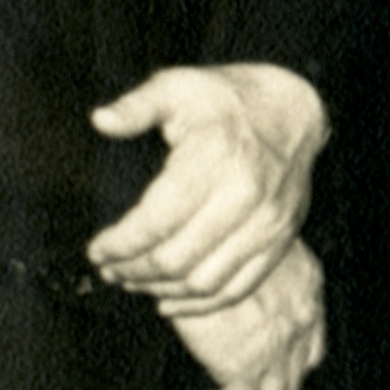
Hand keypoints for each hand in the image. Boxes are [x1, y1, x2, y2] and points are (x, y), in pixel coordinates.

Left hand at [88, 62, 329, 305]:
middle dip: (133, 271)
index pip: (157, 222)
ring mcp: (267, 224)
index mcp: (215, 160)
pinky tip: (168, 299)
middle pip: (176, 259)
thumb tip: (100, 120)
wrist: (292, 112)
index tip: (97, 249)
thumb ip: (136, 105)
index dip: (119, 244)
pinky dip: (199, 304)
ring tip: (133, 282)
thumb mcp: (177, 86)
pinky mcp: (280, 241)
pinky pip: (238, 288)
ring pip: (205, 282)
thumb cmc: (224, 100)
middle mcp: (245, 198)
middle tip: (109, 269)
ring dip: (160, 290)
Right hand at [170, 241, 325, 389]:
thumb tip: (225, 296)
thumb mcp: (241, 244)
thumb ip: (247, 271)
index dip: (282, 372)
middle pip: (292, 381)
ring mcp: (280, 343)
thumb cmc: (209, 228)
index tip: (247, 380)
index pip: (311, 349)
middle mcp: (304, 317)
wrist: (198, 230)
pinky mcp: (246, 361)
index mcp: (308, 287)